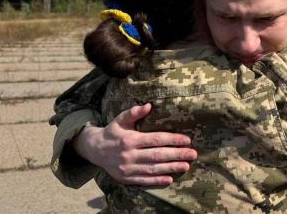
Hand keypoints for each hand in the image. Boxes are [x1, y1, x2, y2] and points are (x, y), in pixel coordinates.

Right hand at [72, 103, 196, 185]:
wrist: (94, 150)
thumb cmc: (113, 132)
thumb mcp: (120, 119)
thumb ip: (133, 112)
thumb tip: (148, 105)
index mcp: (130, 139)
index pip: (155, 139)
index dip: (172, 140)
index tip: (187, 140)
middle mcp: (129, 155)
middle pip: (157, 155)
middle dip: (177, 155)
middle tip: (193, 154)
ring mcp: (127, 168)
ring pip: (152, 169)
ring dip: (171, 168)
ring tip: (186, 166)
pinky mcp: (126, 178)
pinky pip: (144, 180)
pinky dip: (157, 180)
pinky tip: (170, 178)